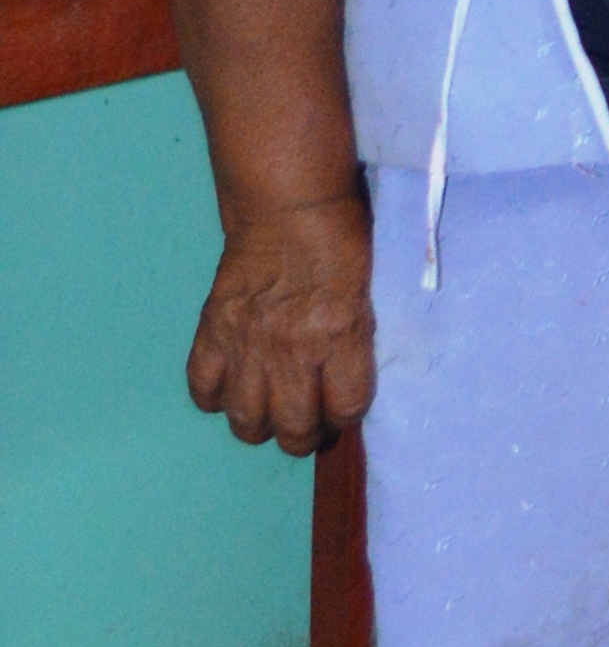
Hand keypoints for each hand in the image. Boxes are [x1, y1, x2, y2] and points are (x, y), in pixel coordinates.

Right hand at [187, 189, 377, 455]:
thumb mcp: (367, 298)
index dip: (344, 418)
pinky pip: (203, 389)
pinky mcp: (212, 332)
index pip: (345, 408)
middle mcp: (293, 350)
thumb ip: (352, 347)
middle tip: (304, 428)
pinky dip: (215, 397)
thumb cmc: (341, 246)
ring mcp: (247, 344)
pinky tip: (229, 389)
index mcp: (342, 338)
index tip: (339, 413)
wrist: (290, 208)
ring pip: (245, 421)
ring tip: (266, 415)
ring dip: (258, 426)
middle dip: (302, 437)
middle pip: (293, 428)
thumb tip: (339, 390)